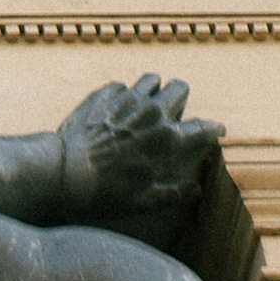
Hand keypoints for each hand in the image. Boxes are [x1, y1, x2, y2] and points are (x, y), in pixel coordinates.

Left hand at [59, 76, 221, 236]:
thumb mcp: (143, 201)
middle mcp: (152, 112)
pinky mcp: (104, 94)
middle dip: (180, 99)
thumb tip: (196, 189)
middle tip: (171, 114)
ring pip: (153, 79)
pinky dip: (122, 96)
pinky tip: (115, 112)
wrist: (62, 174)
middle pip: (180, 87)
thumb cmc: (104, 193)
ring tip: (144, 106)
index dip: (213, 129)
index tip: (216, 130)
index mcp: (167, 139)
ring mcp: (128, 99)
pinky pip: (122, 86)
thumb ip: (173, 192)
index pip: (203, 127)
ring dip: (153, 91)